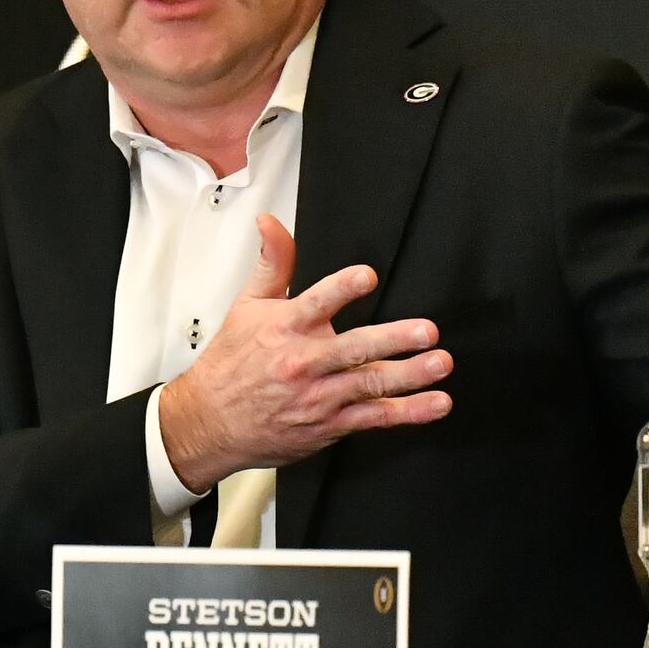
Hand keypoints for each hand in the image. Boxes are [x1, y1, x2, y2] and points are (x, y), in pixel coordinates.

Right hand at [156, 216, 451, 490]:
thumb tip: (271, 223)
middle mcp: (305, 363)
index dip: (341, 288)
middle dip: (394, 339)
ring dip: (410, 375)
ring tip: (439, 364)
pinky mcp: (329, 424)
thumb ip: (272, 262)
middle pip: (354, 348)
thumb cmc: (231, 363)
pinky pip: (373, 418)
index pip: (316, 303)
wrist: (210, 422)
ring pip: (370, 384)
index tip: (367, 276)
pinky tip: (434, 403)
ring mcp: (319, 397)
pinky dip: (407, 413)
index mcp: (286, 328)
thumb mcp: (247, 305)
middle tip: (426, 331)